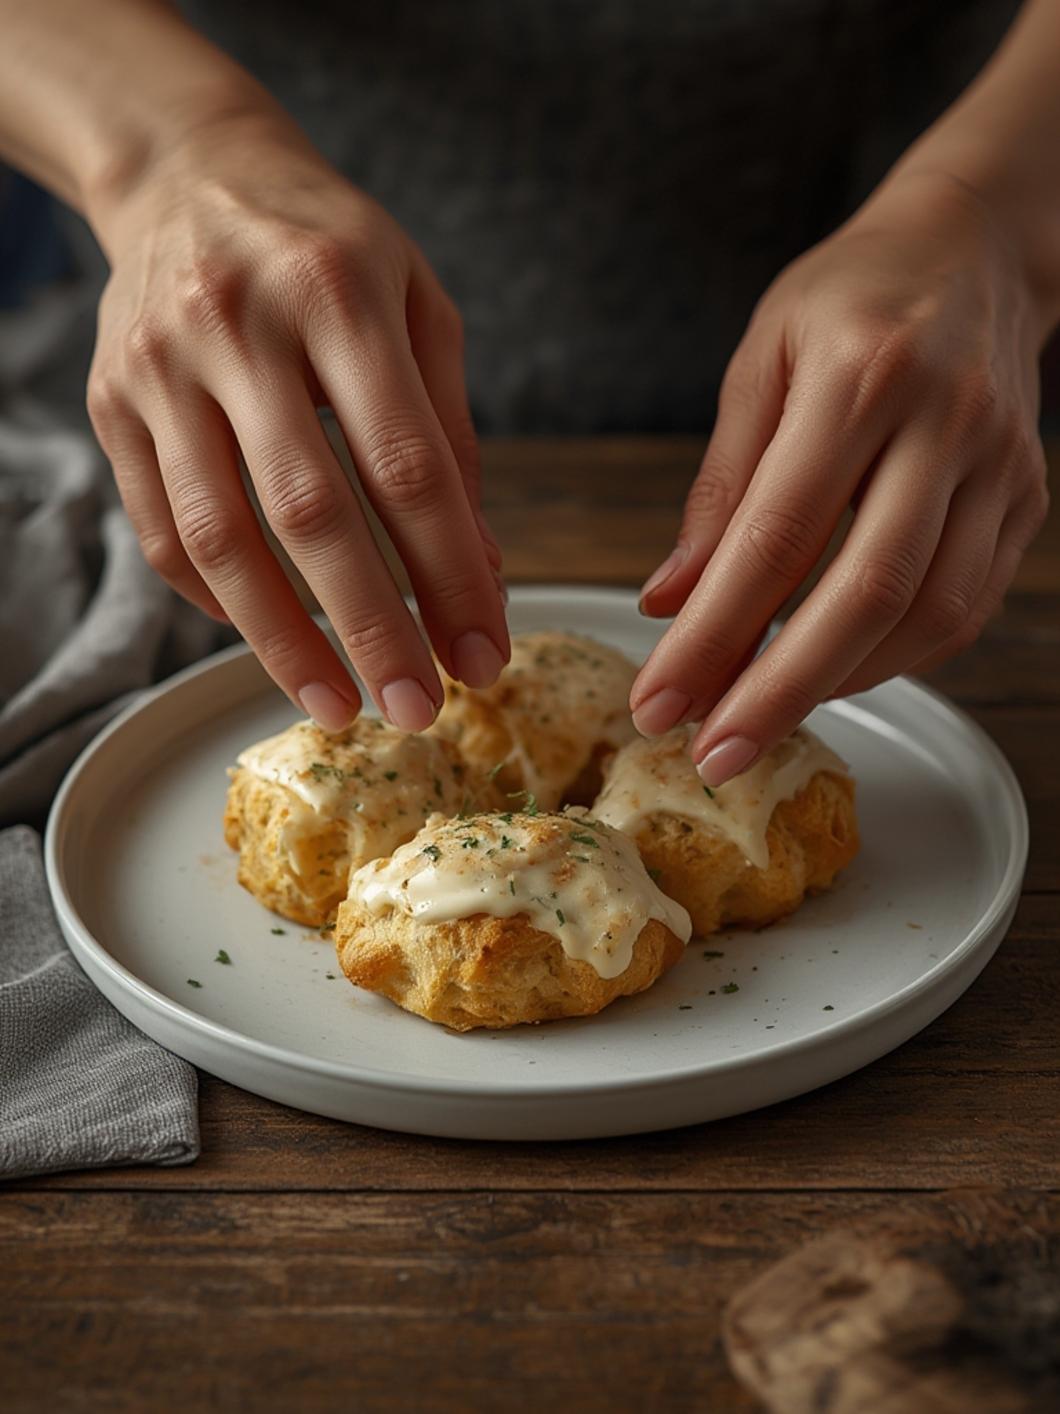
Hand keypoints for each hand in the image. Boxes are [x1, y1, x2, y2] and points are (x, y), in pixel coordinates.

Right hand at [86, 109, 507, 732]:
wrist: (186, 171)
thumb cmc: (328, 247)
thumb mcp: (419, 304)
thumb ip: (450, 433)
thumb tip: (480, 572)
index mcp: (339, 291)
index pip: (407, 467)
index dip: (450, 575)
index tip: (484, 655)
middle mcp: (240, 326)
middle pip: (310, 513)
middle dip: (372, 628)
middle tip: (417, 711)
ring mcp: (161, 367)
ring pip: (219, 536)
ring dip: (282, 640)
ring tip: (336, 706)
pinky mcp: (110, 403)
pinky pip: (161, 528)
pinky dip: (217, 599)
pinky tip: (268, 636)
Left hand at [631, 172, 1049, 783]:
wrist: (977, 246)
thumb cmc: (851, 296)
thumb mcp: (760, 361)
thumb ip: (719, 489)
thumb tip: (669, 601)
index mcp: (859, 375)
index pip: (774, 538)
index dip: (713, 635)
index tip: (659, 702)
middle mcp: (942, 422)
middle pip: (864, 593)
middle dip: (780, 692)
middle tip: (713, 755)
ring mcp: (998, 465)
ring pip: (929, 615)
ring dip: (838, 683)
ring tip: (762, 716)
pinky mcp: (1026, 498)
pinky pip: (965, 607)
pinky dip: (894, 656)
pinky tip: (836, 669)